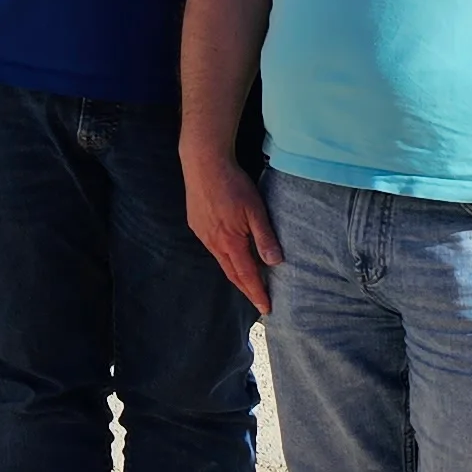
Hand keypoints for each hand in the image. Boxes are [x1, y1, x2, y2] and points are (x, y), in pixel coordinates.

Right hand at [182, 146, 282, 315]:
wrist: (203, 163)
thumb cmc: (233, 184)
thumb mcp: (256, 210)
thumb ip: (265, 237)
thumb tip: (275, 263)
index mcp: (230, 242)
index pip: (247, 275)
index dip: (257, 293)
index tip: (266, 308)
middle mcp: (213, 243)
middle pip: (232, 273)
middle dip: (246, 289)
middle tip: (258, 301)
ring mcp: (202, 234)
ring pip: (221, 261)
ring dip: (235, 273)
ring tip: (248, 281)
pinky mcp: (196, 224)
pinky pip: (212, 247)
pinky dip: (225, 257)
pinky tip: (231, 253)